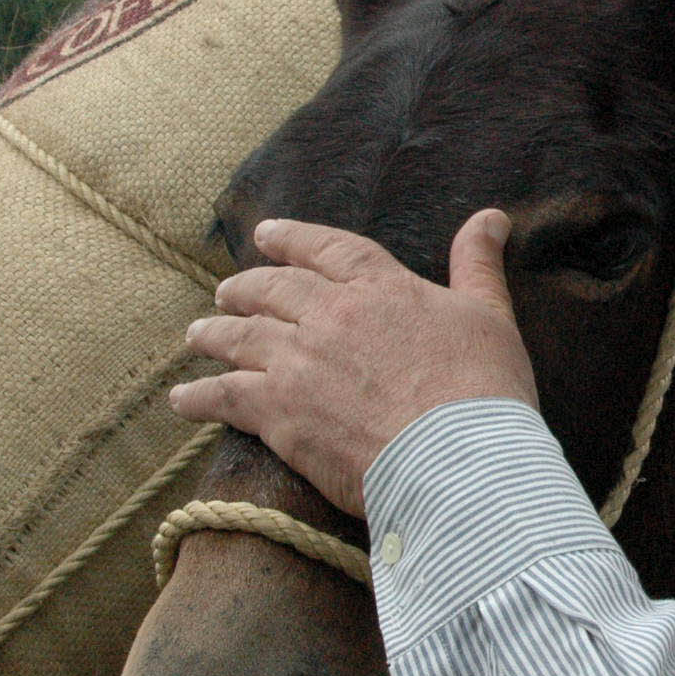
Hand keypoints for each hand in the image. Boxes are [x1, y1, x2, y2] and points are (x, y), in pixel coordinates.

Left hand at [169, 209, 537, 517]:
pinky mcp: (279, 412)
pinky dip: (198, 395)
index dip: (292, 237)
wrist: (458, 458)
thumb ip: (478, 264)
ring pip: (240, 335)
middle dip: (245, 287)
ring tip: (197, 334)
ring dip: (214, 332)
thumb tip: (492, 217)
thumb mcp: (490, 315)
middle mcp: (331, 314)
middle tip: (227, 291)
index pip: (327, 248)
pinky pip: (223, 395)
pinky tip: (182, 398)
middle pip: (273, 288)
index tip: (266, 234)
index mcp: (381, 287)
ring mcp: (299, 361)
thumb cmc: (485, 391)